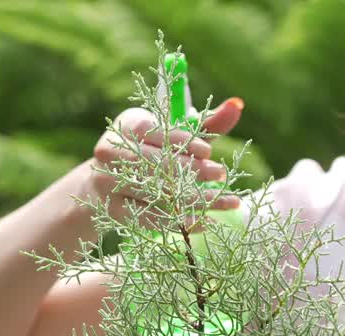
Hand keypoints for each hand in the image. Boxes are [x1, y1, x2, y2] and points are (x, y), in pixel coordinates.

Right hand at [87, 98, 244, 228]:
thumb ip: (205, 123)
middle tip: (221, 174)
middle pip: (155, 163)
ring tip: (225, 200)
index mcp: (126, 125)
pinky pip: (152, 217)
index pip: (153, 131)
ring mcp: (108, 182)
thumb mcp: (176, 135)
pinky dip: (182, 220)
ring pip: (157, 191)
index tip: (208, 152)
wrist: (108, 185)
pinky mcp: (115, 210)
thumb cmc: (153, 152)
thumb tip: (237, 105)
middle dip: (192, 170)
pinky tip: (207, 221)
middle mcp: (110, 151)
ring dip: (194, 198)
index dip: (182, 142)